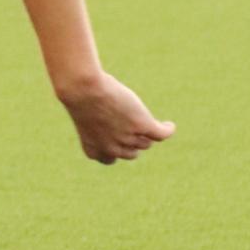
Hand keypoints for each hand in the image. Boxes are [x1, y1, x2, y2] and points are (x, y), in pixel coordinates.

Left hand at [58, 72, 175, 164]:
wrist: (84, 89)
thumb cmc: (80, 96)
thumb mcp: (86, 115)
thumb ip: (99, 125)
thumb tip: (118, 122)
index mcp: (94, 150)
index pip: (110, 159)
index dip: (116, 149)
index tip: (119, 140)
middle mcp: (112, 149)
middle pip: (132, 150)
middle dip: (133, 140)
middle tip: (131, 122)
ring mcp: (128, 138)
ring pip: (146, 141)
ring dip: (147, 132)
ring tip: (145, 118)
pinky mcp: (142, 125)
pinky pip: (161, 134)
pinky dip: (167, 130)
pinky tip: (169, 125)